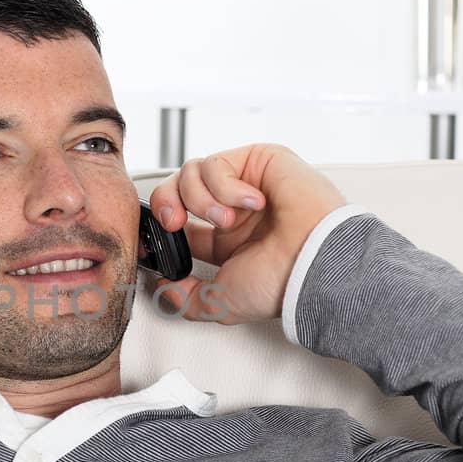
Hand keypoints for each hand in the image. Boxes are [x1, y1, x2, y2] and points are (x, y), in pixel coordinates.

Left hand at [146, 144, 348, 324]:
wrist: (311, 262)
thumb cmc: (280, 282)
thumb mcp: (219, 301)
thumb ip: (185, 298)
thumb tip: (160, 288)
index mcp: (228, 241)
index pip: (180, 223)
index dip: (161, 228)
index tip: (150, 242)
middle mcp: (235, 211)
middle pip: (177, 188)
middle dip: (167, 204)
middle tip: (174, 223)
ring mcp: (246, 183)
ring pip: (191, 172)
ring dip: (202, 200)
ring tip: (227, 220)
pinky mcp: (259, 160)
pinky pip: (216, 163)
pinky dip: (226, 187)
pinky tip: (253, 203)